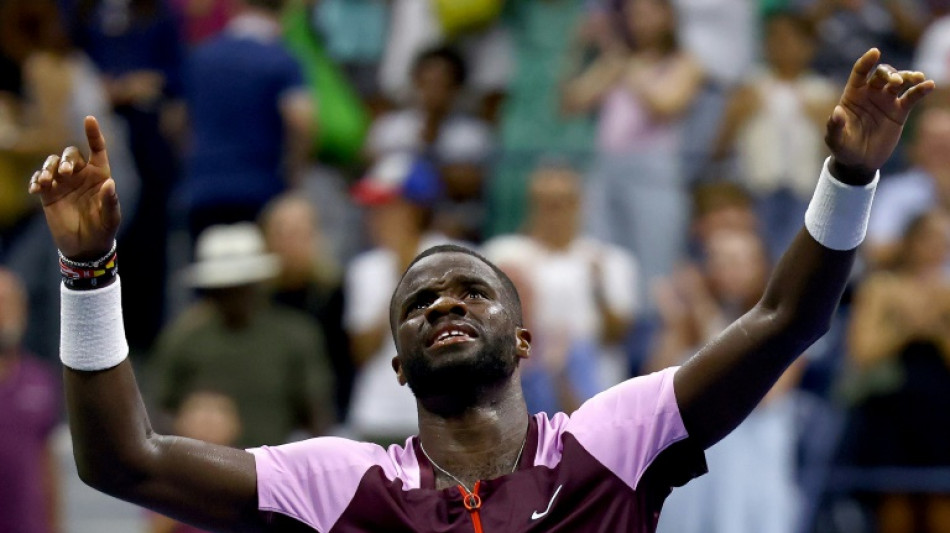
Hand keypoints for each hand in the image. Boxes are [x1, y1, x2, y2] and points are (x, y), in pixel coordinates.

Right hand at [27, 116, 119, 259]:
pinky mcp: (48, 194)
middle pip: (71, 154)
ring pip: (52, 163)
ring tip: (46, 181)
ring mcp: (64, 183)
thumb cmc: (104, 229)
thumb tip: (109, 184)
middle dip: (66, 159)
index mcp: (100, 175)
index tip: (89, 119)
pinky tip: (35, 188)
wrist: (86, 246)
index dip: (93, 134)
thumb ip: (110, 201)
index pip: (97, 149)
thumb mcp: (111, 217)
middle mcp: (81, 175)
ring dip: (48, 167)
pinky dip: (36, 180)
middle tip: (65, 173)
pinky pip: (39, 180)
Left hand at [825, 48, 934, 181]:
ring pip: (899, 82)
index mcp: (852, 95)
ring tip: (917, 79)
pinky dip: (921, 90)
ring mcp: (886, 101)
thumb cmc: (843, 148)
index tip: (875, 52)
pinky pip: (912, 97)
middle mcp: (870, 94)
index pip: (860, 72)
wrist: (859, 162)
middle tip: (895, 82)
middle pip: (882, 75)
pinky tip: (929, 85)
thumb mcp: (835, 139)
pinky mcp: (900, 112)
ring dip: (907, 77)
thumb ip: (834, 126)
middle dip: (890, 74)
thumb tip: (837, 112)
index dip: (866, 62)